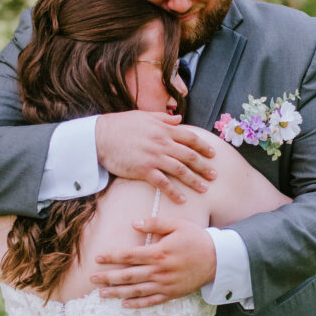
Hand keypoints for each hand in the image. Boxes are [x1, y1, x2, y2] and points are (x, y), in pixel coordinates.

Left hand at [90, 217, 216, 308]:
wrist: (217, 258)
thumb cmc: (196, 238)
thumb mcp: (177, 225)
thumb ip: (155, 223)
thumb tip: (133, 223)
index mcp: (158, 252)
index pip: (128, 256)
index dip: (111, 257)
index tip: (98, 258)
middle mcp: (159, 270)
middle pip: (127, 275)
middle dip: (108, 277)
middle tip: (92, 279)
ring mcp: (165, 284)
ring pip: (136, 290)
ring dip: (117, 292)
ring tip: (102, 294)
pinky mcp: (171, 293)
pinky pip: (151, 300)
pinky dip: (137, 303)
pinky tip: (124, 304)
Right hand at [94, 112, 215, 203]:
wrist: (100, 136)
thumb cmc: (121, 125)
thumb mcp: (144, 116)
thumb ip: (163, 118)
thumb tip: (179, 118)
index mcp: (164, 129)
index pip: (190, 138)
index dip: (204, 146)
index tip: (213, 154)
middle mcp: (162, 143)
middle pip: (190, 156)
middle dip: (204, 166)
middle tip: (215, 175)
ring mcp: (154, 157)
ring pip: (180, 170)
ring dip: (194, 180)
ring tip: (205, 188)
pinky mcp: (143, 170)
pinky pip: (163, 183)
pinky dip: (174, 192)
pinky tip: (182, 199)